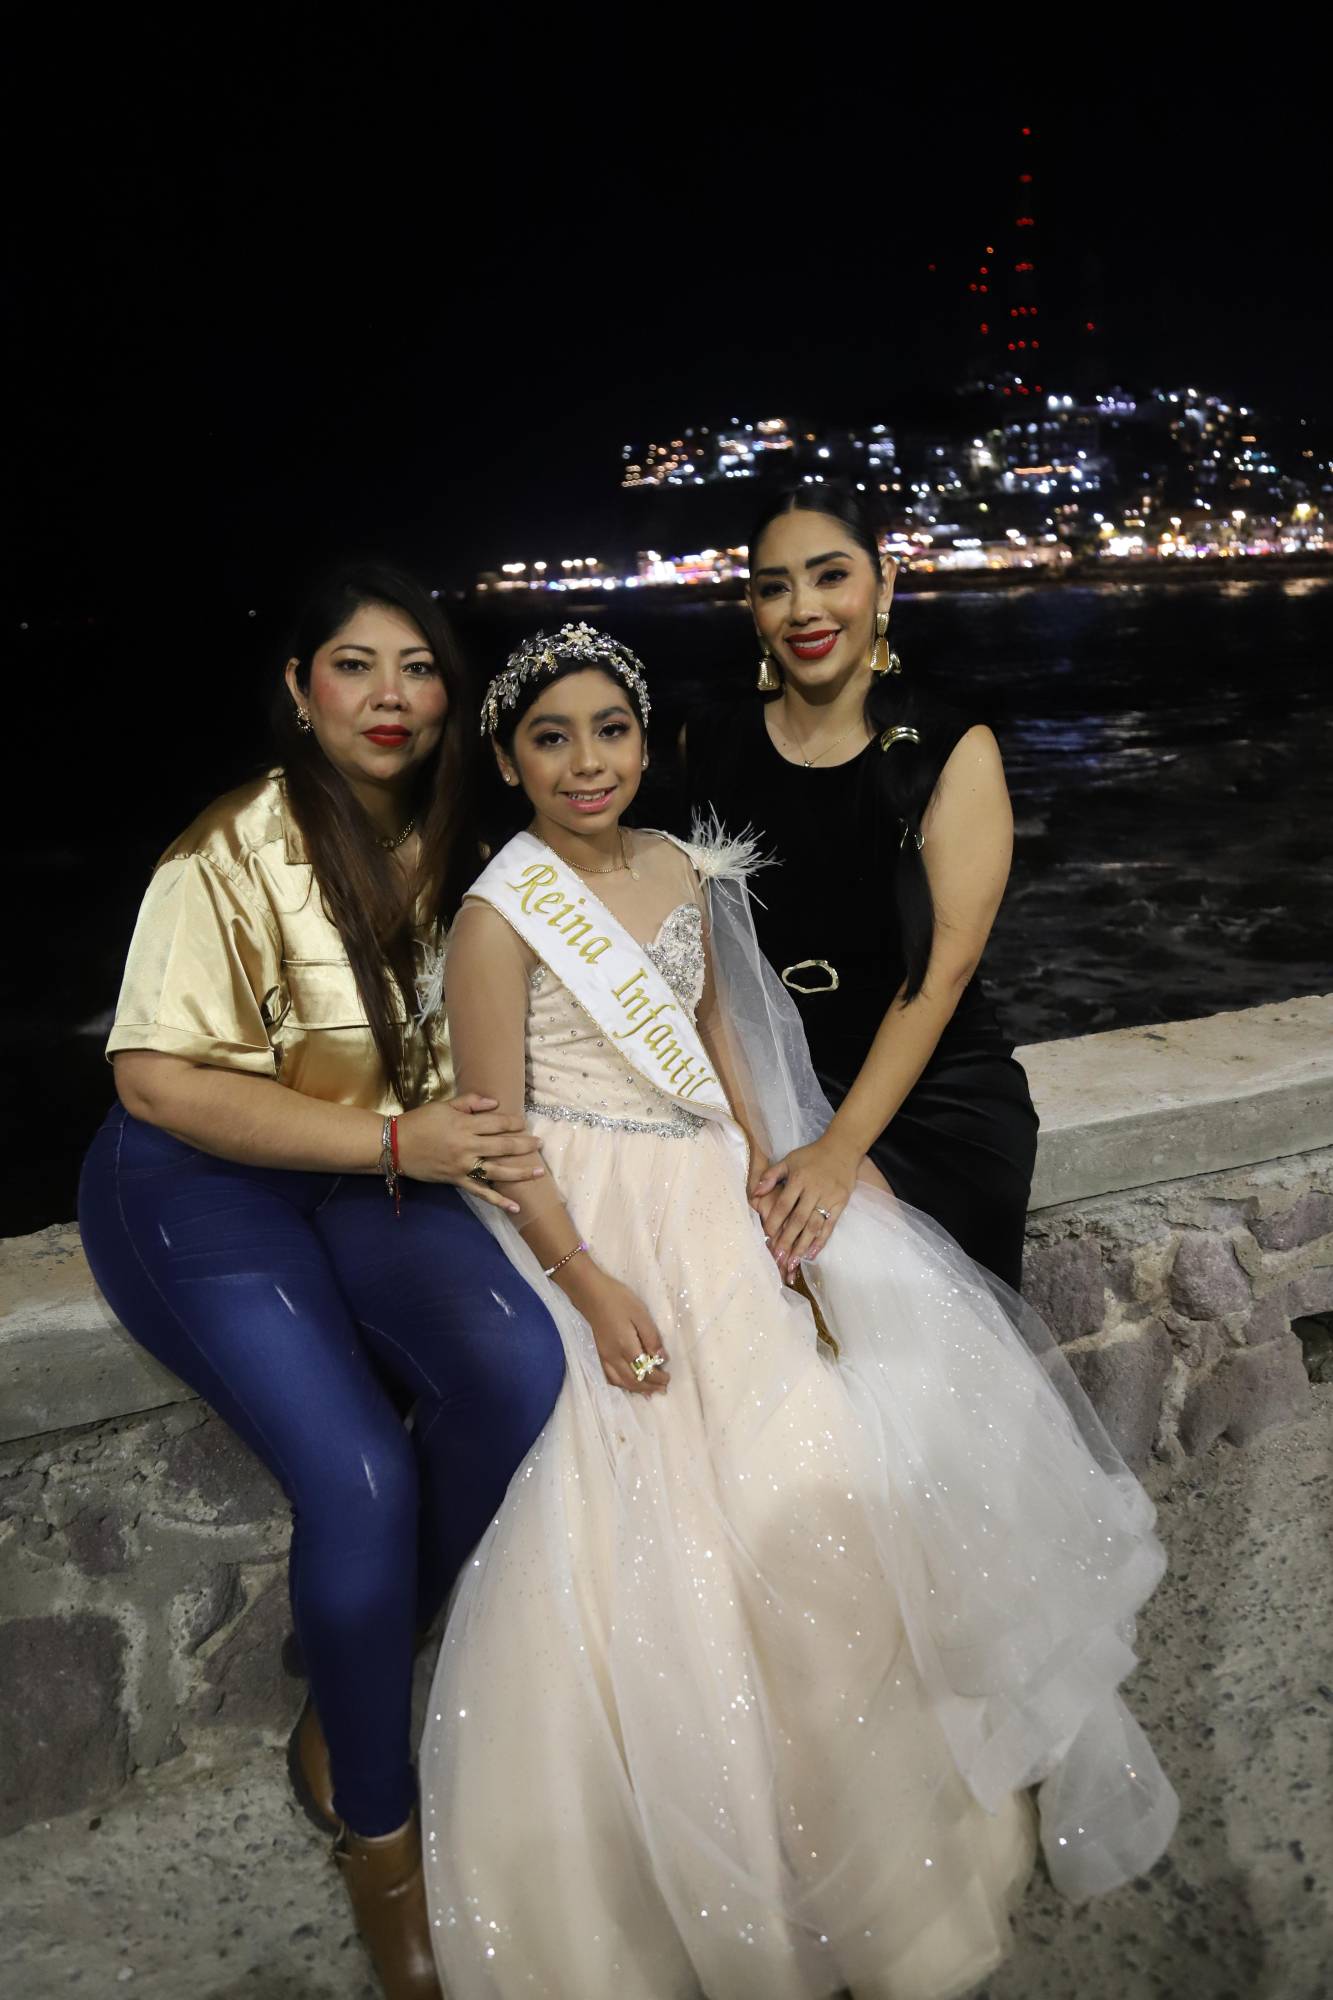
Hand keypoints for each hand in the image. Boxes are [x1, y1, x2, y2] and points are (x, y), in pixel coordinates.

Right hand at [396, 1093, 545, 1212]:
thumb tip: (495, 1103)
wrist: (395, 1145)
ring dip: (520, 1172)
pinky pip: (481, 1192)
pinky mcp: (458, 1181)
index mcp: (464, 1125)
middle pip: (503, 1146)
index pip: (497, 1123)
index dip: (514, 1122)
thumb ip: (470, 1102)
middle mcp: (467, 1146)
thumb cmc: (420, 1122)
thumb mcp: (443, 1105)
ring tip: (539, 1172)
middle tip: (540, 1143)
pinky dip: (499, 1201)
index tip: (524, 1123)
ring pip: (498, 1171)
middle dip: (524, 1145)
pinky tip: (515, 1207)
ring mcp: (464, 1166)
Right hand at [560, 1260, 669, 1396]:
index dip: (658, 1378)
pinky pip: (609, 1377)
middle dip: (649, 1387)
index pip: (645, 1370)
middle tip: (663, 1388)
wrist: (590, 1293)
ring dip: (636, 1389)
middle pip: (632, 1380)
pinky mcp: (599, 1353)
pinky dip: (621, 1385)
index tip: (669, 1378)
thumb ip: (652, 1337)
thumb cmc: (618, 1299)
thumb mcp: (640, 1314)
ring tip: (648, 1392)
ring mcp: (604, 1357)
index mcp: (626, 1347)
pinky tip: (627, 1384)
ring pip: (620, 1382)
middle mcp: (613, 1357)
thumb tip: (662, 1358)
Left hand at [751, 1134, 862, 1279]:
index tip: (767, 1237)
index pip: (784, 1205)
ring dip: (803, 1245)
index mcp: (798, 1179)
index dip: (775, 1221)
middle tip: (778, 1258)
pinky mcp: (840, 1204)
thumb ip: (771, 1176)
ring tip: (793, 1262)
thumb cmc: (812, 1156)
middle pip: (798, 1219)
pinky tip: (812, 1253)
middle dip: (787, 1240)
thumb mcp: (789, 1160)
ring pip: (814, 1226)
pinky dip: (821, 1241)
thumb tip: (754, 1193)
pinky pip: (830, 1226)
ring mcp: (828, 1198)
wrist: (842, 1149)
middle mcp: (814, 1190)